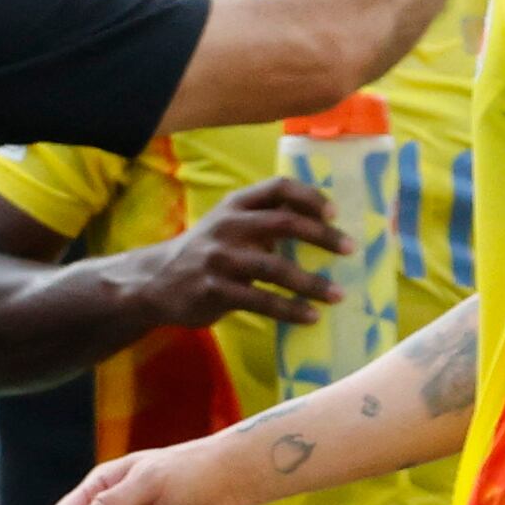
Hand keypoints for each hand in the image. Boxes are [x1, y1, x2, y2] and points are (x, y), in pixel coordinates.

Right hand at [121, 174, 344, 334]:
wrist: (154, 282)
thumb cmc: (204, 253)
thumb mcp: (227, 226)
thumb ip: (263, 222)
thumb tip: (317, 227)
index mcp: (235, 206)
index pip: (278, 187)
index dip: (309, 196)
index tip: (334, 212)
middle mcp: (228, 227)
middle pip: (283, 222)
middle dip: (322, 235)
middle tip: (350, 250)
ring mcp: (220, 259)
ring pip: (276, 268)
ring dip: (312, 283)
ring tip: (338, 295)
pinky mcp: (215, 291)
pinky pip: (261, 301)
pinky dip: (290, 310)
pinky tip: (310, 317)